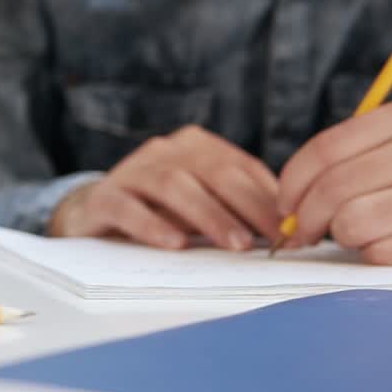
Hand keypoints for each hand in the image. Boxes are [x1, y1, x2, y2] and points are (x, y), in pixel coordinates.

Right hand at [48, 125, 281, 250]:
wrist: (96, 215)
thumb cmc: (162, 213)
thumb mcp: (204, 206)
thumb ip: (239, 210)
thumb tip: (292, 232)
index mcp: (196, 147)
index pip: (241, 168)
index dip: (270, 199)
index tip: (294, 230)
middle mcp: (164, 151)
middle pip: (213, 171)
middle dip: (247, 206)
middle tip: (271, 238)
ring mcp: (131, 171)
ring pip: (174, 184)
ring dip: (209, 215)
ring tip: (234, 244)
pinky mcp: (102, 197)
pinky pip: (127, 207)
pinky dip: (153, 225)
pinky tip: (175, 243)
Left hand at [278, 98, 391, 264]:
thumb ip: (348, 159)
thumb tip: (287, 205)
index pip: (324, 151)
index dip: (292, 184)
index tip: (285, 206)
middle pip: (333, 189)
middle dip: (306, 219)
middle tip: (304, 234)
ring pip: (353, 222)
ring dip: (343, 235)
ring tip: (354, 234)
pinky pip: (384, 251)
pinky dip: (374, 253)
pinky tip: (387, 245)